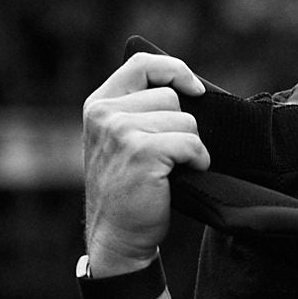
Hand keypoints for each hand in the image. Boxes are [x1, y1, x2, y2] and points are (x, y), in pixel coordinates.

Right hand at [81, 52, 209, 274]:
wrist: (119, 233)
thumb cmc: (131, 188)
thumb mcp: (125, 140)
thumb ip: (141, 111)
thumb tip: (192, 88)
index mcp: (99, 104)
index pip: (142, 65)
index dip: (174, 70)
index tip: (196, 90)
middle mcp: (104, 113)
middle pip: (172, 97)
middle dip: (184, 126)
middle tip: (168, 155)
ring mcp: (120, 130)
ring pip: (186, 121)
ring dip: (191, 146)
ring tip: (171, 168)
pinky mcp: (142, 151)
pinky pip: (192, 143)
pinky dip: (198, 160)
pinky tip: (182, 175)